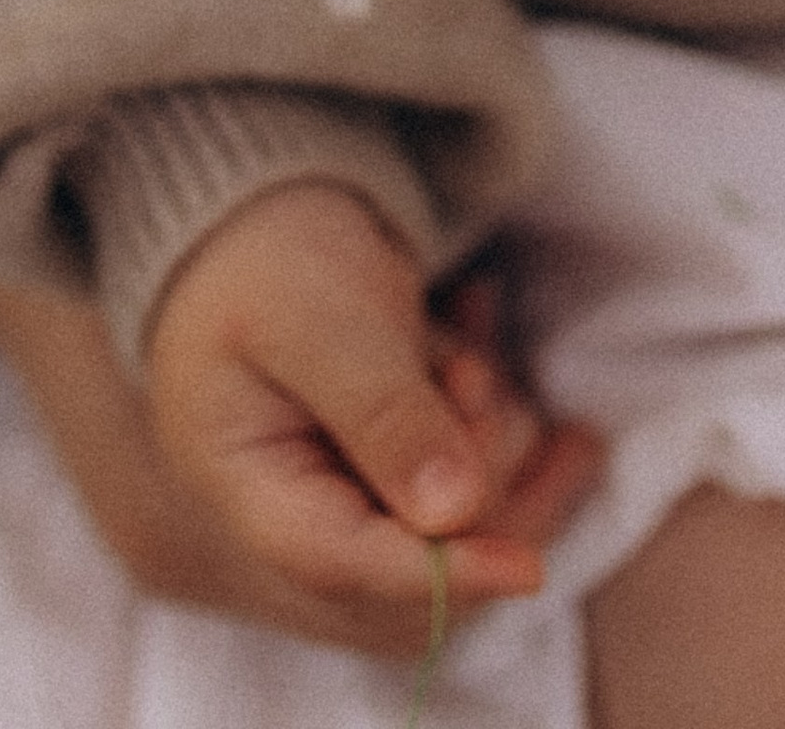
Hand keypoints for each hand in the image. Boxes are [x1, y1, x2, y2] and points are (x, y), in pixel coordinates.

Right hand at [146, 181, 599, 651]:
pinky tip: (477, 325)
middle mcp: (305, 515)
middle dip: (482, 481)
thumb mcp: (315, 319)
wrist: (256, 208)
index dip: (441, 575)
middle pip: (420, 560)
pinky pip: (477, 472)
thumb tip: (453, 512)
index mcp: (254, 492)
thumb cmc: (266, 257)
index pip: (347, 565)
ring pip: (465, 521)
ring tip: (467, 355)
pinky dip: (494, 408)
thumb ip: (380, 410)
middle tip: (473, 379)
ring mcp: (356, 494)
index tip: (529, 569)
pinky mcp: (398, 465)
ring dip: (494, 433)